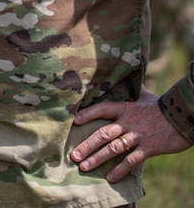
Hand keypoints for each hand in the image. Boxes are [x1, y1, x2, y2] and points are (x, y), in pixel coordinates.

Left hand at [70, 85, 191, 181]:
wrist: (184, 117)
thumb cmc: (162, 106)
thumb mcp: (145, 96)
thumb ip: (132, 91)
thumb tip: (126, 77)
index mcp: (125, 108)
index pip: (102, 109)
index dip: (88, 114)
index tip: (75, 121)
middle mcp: (128, 122)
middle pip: (103, 134)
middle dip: (86, 145)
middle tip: (73, 156)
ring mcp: (138, 136)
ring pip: (113, 149)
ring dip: (97, 158)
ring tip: (84, 167)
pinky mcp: (149, 148)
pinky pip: (132, 161)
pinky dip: (120, 170)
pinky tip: (110, 178)